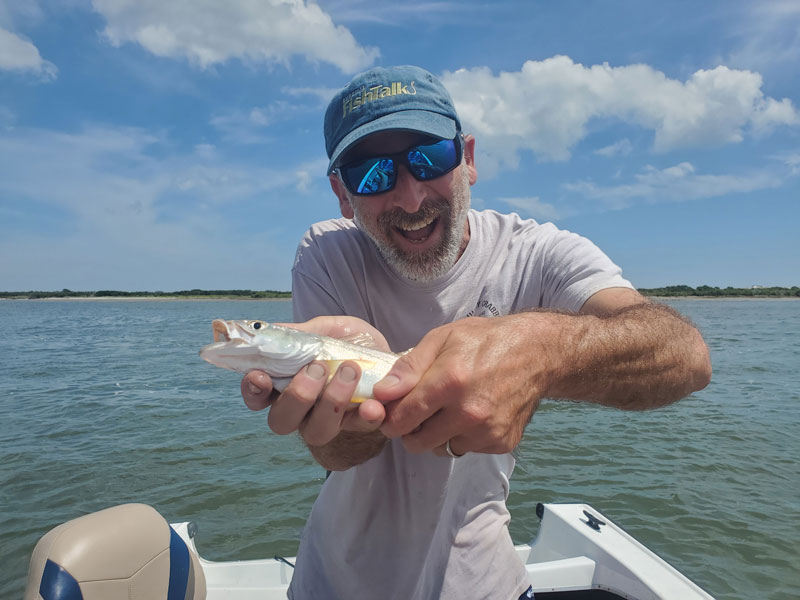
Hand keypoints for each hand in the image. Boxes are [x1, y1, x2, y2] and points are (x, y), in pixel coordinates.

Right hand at [240, 316, 390, 446]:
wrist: (385, 353)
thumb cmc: (346, 342)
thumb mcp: (325, 329)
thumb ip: (301, 333)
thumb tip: (273, 331)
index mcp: (284, 384)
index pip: (257, 396)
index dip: (253, 391)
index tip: (260, 376)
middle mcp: (301, 410)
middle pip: (281, 421)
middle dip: (298, 395)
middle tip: (318, 367)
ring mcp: (328, 421)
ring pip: (317, 431)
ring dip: (332, 402)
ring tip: (350, 370)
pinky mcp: (359, 425)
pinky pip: (359, 429)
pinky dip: (365, 416)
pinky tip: (372, 404)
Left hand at [373, 315, 551, 456]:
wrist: (537, 353)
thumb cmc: (485, 340)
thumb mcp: (442, 338)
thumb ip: (409, 367)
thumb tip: (381, 394)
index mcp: (449, 383)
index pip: (402, 419)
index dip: (390, 418)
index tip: (390, 413)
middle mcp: (468, 413)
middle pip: (417, 443)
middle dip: (410, 430)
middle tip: (417, 412)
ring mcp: (486, 431)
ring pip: (441, 448)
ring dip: (437, 435)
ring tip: (448, 409)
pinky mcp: (501, 442)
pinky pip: (466, 448)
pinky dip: (462, 436)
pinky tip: (472, 413)